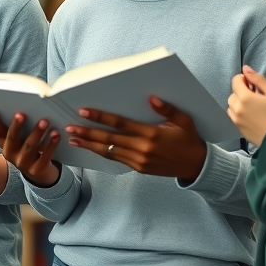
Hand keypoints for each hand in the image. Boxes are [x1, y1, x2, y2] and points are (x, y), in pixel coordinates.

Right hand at [0, 108, 59, 186]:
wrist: (39, 173)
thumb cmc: (26, 149)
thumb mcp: (16, 140)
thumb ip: (11, 126)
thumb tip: (5, 106)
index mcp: (4, 144)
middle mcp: (11, 154)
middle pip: (13, 138)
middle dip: (16, 126)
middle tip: (21, 114)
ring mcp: (23, 163)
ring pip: (30, 147)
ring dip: (37, 133)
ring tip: (45, 122)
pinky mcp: (37, 169)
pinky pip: (45, 156)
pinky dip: (51, 145)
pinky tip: (56, 135)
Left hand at [66, 96, 206, 181]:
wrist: (196, 166)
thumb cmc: (189, 139)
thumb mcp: (184, 120)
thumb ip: (167, 109)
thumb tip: (151, 97)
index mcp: (152, 134)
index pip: (120, 124)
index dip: (101, 117)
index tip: (84, 111)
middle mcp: (143, 148)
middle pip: (109, 139)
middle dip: (87, 133)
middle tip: (69, 127)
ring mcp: (140, 160)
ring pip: (109, 151)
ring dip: (89, 145)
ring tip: (73, 140)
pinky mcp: (139, 168)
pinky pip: (116, 159)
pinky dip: (101, 153)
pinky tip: (90, 148)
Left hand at [227, 65, 265, 146]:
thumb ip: (258, 79)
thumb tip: (246, 69)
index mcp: (245, 98)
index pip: (235, 81)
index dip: (244, 79)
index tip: (253, 83)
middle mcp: (237, 109)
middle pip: (233, 94)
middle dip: (241, 91)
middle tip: (255, 94)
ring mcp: (236, 120)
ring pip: (231, 105)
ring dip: (239, 102)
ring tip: (254, 106)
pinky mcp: (238, 129)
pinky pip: (233, 116)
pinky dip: (239, 112)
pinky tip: (252, 115)